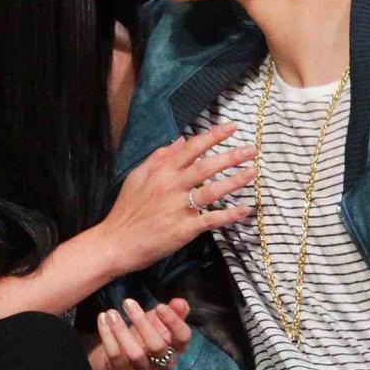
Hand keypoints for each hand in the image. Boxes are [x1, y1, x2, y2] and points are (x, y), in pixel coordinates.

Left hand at [88, 297, 190, 369]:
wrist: (117, 362)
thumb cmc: (143, 337)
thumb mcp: (158, 323)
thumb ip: (172, 312)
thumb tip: (179, 302)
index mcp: (175, 349)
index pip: (183, 338)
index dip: (174, 322)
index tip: (160, 306)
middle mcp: (163, 364)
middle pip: (157, 346)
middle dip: (142, 322)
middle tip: (128, 302)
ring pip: (135, 353)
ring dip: (121, 330)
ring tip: (111, 312)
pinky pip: (115, 356)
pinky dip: (108, 336)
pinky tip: (102, 319)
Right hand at [99, 123, 254, 273]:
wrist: (116, 242)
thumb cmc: (126, 210)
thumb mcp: (137, 176)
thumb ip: (158, 157)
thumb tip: (179, 140)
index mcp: (161, 171)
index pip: (191, 148)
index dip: (213, 136)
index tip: (232, 127)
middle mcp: (172, 186)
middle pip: (207, 167)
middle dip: (232, 156)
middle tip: (252, 150)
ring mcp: (179, 207)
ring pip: (212, 190)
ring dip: (235, 181)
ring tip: (252, 173)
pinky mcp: (184, 229)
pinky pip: (211, 219)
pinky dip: (229, 215)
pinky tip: (244, 209)